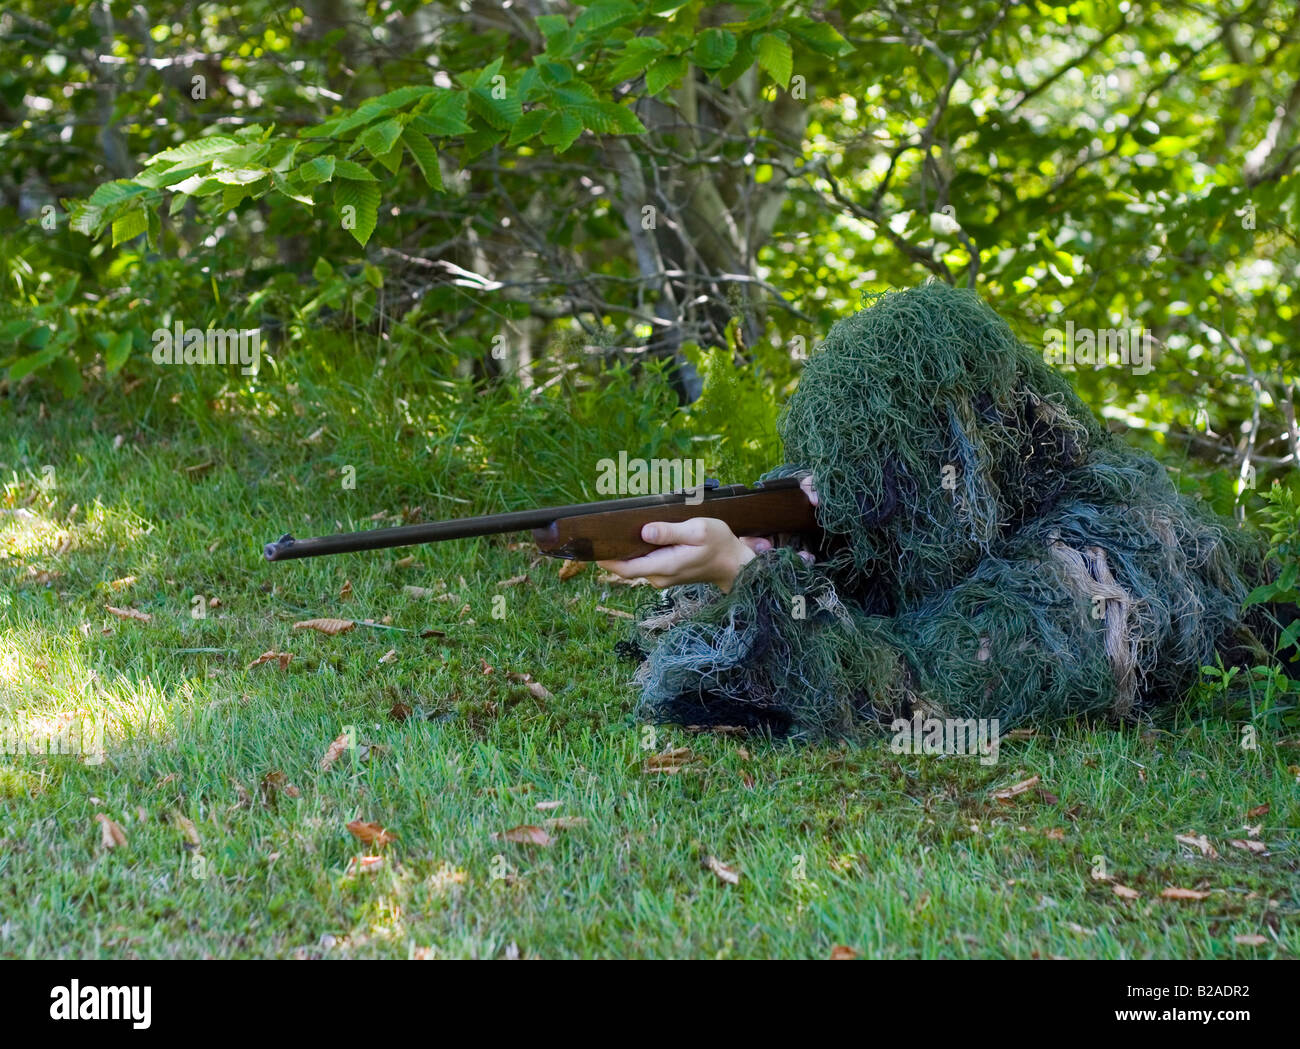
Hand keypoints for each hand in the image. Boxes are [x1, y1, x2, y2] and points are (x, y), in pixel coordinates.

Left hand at [596, 476, 817, 592]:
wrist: (736, 565)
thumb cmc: (719, 544)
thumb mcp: (697, 531)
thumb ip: (670, 532)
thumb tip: (645, 531)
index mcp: (664, 566)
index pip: (624, 568)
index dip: (604, 558)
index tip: (588, 546)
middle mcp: (659, 576)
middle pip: (625, 567)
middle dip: (609, 552)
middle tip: (594, 531)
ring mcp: (662, 577)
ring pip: (634, 565)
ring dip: (623, 550)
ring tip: (611, 530)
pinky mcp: (667, 573)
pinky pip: (644, 563)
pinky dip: (635, 552)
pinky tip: (632, 537)